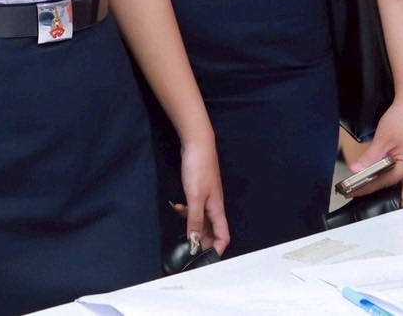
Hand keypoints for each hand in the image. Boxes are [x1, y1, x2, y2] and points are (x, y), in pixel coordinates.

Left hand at [173, 135, 230, 255]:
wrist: (196, 144)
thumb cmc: (199, 168)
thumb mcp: (194, 197)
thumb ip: (194, 220)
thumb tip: (195, 242)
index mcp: (217, 210)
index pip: (223, 236)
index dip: (217, 249)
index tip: (205, 259)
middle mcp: (214, 206)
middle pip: (211, 230)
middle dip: (201, 239)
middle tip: (187, 246)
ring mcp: (206, 198)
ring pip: (201, 219)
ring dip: (191, 223)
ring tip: (181, 219)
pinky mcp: (198, 191)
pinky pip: (194, 208)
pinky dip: (186, 211)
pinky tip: (178, 206)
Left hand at [348, 100, 402, 205]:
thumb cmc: (402, 119)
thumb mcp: (383, 139)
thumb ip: (370, 157)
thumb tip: (357, 170)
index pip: (385, 183)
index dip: (367, 188)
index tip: (353, 193)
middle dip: (401, 208)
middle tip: (385, 214)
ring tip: (394, 207)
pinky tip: (398, 186)